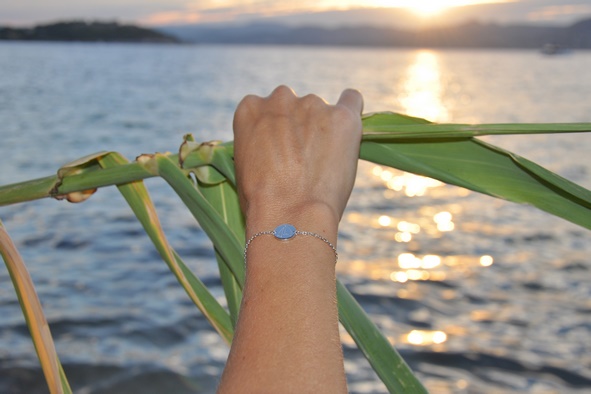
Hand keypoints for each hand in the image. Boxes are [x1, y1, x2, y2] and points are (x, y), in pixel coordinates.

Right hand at [233, 85, 363, 231]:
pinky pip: (352, 101)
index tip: (279, 151)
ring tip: (323, 166)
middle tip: (302, 160)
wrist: (289, 215)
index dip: (274, 132)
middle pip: (293, 107)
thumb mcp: (243, 166)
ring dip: (322, 130)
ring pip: (321, 111)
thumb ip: (259, 144)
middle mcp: (280, 98)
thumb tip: (274, 148)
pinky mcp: (342, 117)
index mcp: (250, 108)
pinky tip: (349, 129)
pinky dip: (351, 111)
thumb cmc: (262, 202)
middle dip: (298, 127)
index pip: (265, 109)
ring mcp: (312, 105)